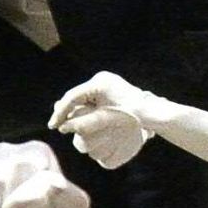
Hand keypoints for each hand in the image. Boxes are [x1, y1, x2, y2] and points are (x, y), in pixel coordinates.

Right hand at [48, 69, 174, 169]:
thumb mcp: (106, 120)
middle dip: (65, 111)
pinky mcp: (107, 88)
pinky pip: (89, 99)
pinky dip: (82, 110)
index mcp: (100, 83)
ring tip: (61, 124)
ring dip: (72, 111)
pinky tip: (75, 120)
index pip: (73, 96)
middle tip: (54, 125)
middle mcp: (101, 80)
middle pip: (75, 96)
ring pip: (81, 98)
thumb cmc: (133, 116)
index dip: (61, 111)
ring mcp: (104, 83)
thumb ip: (85, 123)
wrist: (153, 111)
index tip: (53, 125)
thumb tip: (64, 127)